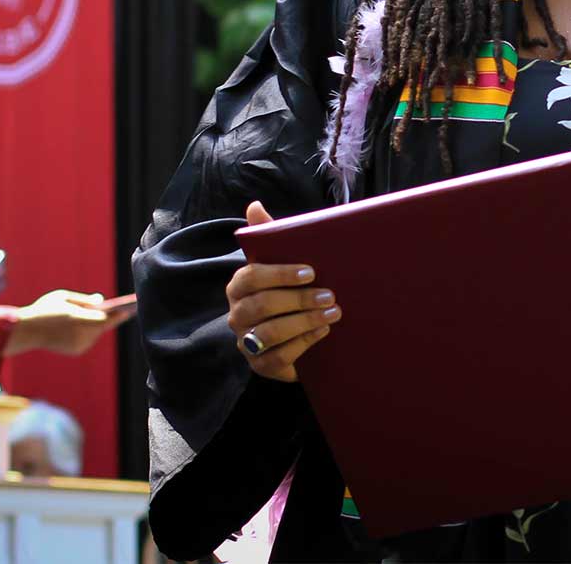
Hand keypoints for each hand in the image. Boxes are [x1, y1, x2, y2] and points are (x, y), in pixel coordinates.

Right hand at [5, 290, 129, 356]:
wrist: (25, 331)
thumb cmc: (44, 309)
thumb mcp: (63, 297)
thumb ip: (83, 299)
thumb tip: (101, 301)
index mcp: (79, 319)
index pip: (107, 317)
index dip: (119, 313)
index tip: (130, 308)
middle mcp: (81, 333)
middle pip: (103, 325)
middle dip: (108, 318)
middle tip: (121, 310)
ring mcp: (79, 344)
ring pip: (96, 333)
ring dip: (98, 325)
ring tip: (106, 315)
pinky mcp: (76, 351)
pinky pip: (89, 339)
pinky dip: (89, 332)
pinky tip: (88, 325)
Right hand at [225, 201, 339, 381]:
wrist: (297, 334)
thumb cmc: (290, 290)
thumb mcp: (283, 261)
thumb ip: (269, 235)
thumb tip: (254, 206)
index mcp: (239, 286)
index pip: (251, 277)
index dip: (280, 273)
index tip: (311, 271)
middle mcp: (237, 315)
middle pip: (262, 306)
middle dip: (299, 299)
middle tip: (330, 294)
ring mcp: (246, 342)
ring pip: (270, 333)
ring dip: (304, 321)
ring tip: (333, 312)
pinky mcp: (260, 366)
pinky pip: (278, 357)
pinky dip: (304, 342)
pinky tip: (324, 331)